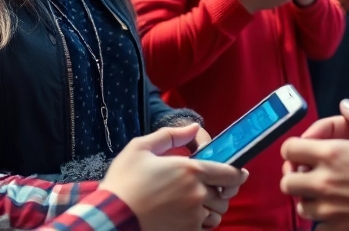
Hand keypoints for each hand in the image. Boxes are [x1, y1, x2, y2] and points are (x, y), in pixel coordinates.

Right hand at [100, 124, 246, 230]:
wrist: (111, 216)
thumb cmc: (123, 181)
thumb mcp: (140, 148)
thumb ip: (171, 135)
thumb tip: (193, 127)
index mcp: (191, 170)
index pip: (230, 173)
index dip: (237, 174)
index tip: (237, 175)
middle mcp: (197, 193)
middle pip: (225, 196)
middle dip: (219, 192)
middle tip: (207, 190)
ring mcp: (192, 216)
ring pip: (216, 214)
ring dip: (210, 210)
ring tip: (195, 205)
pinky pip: (203, 229)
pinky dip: (199, 224)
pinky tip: (184, 218)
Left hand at [281, 101, 348, 230]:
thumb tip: (346, 105)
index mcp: (332, 154)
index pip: (290, 150)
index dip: (292, 149)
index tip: (300, 152)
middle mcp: (325, 182)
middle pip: (287, 182)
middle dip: (294, 177)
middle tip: (306, 175)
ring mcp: (331, 208)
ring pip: (301, 207)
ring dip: (307, 199)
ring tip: (322, 194)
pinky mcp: (341, 227)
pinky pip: (318, 227)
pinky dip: (322, 220)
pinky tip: (335, 211)